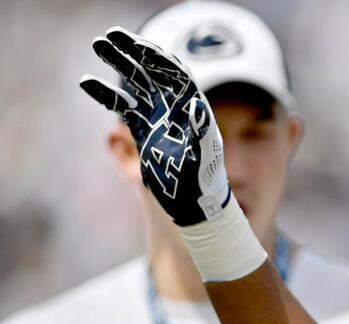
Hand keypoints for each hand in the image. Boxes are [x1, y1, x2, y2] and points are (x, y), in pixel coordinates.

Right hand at [80, 27, 230, 225]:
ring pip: (136, 83)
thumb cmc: (204, 182)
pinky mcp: (144, 131)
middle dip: (133, 51)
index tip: (136, 44)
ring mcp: (159, 118)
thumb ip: (201, 131)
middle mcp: (176, 108)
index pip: (175, 73)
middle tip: (108, 36)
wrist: (194, 204)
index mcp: (192, 107)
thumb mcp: (204, 156)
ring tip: (97, 44)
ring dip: (119, 63)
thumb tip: (196, 108)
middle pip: (153, 71)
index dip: (156, 57)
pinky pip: (123, 105)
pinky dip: (106, 93)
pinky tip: (86, 82)